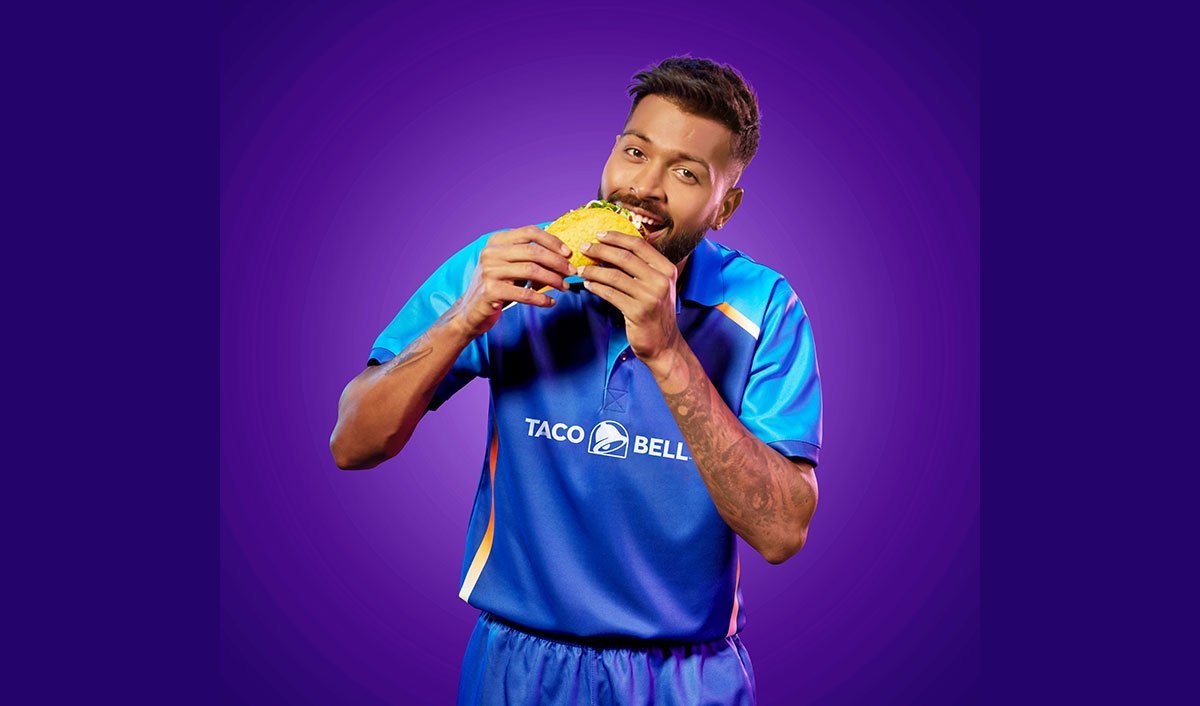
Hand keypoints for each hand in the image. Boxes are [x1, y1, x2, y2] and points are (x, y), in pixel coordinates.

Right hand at [452, 226, 574, 337]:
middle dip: (558, 262)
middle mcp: (491, 253)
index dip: (552, 240)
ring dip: (553, 280)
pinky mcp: (491, 291)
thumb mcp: (509, 264)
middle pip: (533, 251)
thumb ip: (527, 254)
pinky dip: (542, 298)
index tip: (568, 253)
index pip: (529, 232)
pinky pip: (525, 294)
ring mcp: (489, 271)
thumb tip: (561, 250)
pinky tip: (551, 302)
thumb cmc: (498, 286)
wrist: (472, 311)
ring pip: (532, 271)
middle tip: (572, 272)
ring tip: (565, 287)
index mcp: (496, 241)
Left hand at [576, 230, 681, 364]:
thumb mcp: (656, 285)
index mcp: (666, 269)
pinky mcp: (638, 312)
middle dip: (600, 250)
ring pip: (614, 276)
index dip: (617, 237)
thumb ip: (641, 268)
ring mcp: (650, 297)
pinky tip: (588, 284)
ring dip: (593, 270)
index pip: (639, 245)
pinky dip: (596, 287)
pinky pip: (610, 294)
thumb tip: (610, 248)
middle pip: (624, 257)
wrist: (664, 344)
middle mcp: (661, 280)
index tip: (598, 235)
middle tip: (584, 247)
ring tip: (581, 269)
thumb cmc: (656, 312)